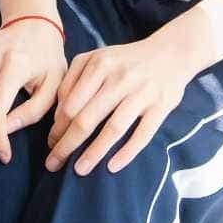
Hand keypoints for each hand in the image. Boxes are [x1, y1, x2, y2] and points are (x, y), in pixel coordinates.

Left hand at [45, 30, 194, 177]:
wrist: (172, 52)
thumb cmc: (126, 61)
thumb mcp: (97, 58)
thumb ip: (74, 79)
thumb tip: (59, 114)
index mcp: (99, 65)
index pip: (70, 104)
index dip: (57, 127)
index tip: (50, 143)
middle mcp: (119, 78)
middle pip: (87, 118)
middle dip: (66, 145)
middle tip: (54, 162)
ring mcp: (142, 93)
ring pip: (113, 129)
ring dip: (93, 153)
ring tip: (79, 170)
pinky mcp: (161, 106)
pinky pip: (142, 135)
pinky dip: (127, 153)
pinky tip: (112, 167)